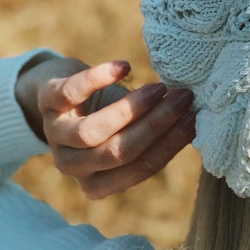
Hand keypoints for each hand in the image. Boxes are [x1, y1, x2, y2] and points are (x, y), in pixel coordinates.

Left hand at [16, 56, 196, 197]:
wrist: (60, 94)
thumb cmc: (108, 116)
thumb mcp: (131, 133)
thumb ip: (157, 136)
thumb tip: (201, 122)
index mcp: (98, 182)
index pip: (141, 168)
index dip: (170, 144)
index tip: (195, 119)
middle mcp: (73, 166)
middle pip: (119, 152)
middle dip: (157, 125)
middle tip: (184, 99)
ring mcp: (56, 135)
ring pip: (93, 133)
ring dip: (132, 109)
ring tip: (160, 88)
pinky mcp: (48, 102)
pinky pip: (70, 94)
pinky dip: (98, 79)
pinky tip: (123, 67)